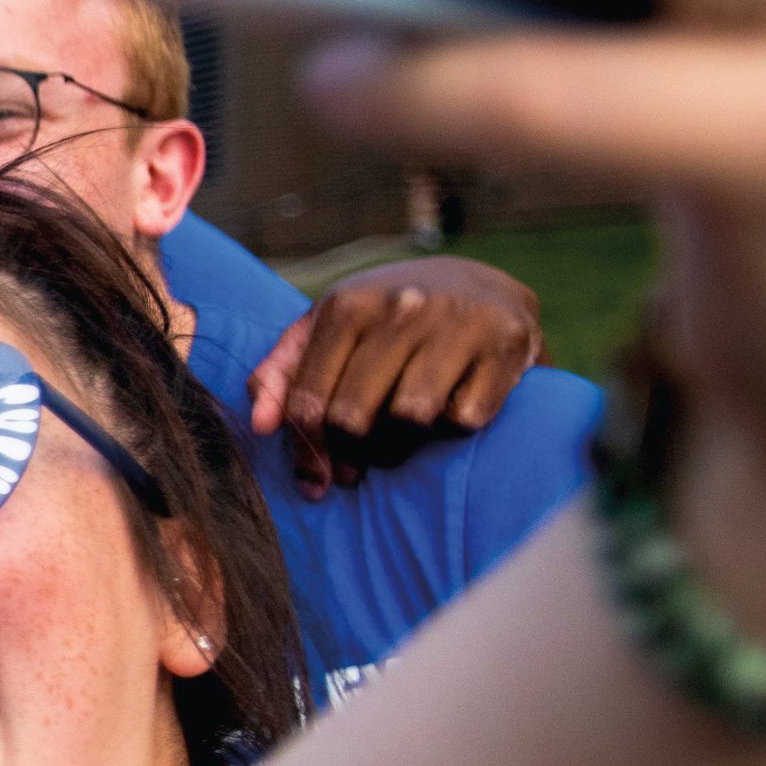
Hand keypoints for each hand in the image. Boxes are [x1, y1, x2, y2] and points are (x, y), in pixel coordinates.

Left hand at [249, 254, 544, 491]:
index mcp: (347, 305)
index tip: (314, 480)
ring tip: (394, 447)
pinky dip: (450, 431)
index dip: (306, 452)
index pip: (309, 400)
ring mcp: (456, 323)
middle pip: (355, 417)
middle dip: (349, 455)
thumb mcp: (324, 330)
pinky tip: (445, 416)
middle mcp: (401, 307)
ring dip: (398, 449)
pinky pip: (464, 419)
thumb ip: (280, 373)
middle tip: (354, 470)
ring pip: (410, 420)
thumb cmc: (384, 319)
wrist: (480, 285)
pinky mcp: (505, 346)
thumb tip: (260, 426)